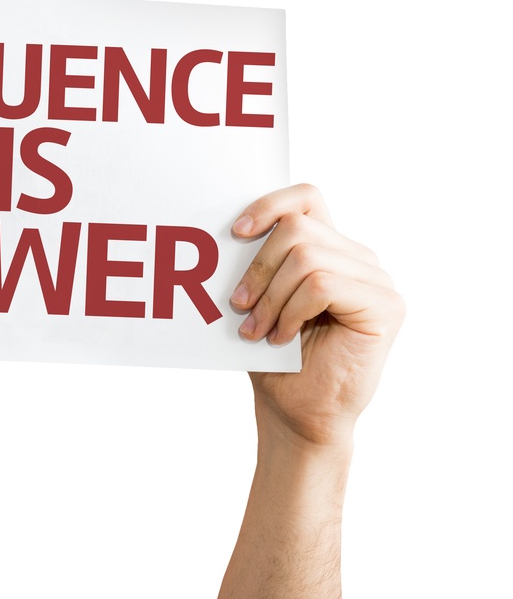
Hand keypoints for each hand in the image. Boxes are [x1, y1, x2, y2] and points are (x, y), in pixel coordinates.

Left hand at [230, 184, 404, 447]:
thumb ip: (259, 262)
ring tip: (257, 329)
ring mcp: (376, 281)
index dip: (269, 204)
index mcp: (330, 250)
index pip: (306, 199)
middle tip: (238, 306)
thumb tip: (229, 227)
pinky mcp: (385, 307)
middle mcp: (359, 259)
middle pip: (297, 229)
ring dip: (270, 297)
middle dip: (257, 268)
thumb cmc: (275, 359)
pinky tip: (282, 337)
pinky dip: (292, 311)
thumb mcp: (259, 300)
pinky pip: (322, 285)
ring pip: (306, 258)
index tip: (236, 232)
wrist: (298, 415)